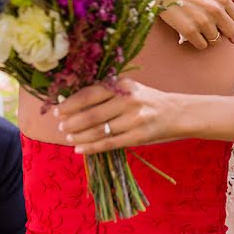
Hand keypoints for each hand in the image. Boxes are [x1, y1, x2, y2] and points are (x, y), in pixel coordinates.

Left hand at [56, 78, 177, 153]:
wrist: (177, 113)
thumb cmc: (147, 100)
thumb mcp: (129, 89)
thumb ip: (106, 93)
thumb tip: (71, 103)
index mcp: (124, 84)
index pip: (90, 94)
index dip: (71, 103)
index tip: (57, 111)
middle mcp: (129, 100)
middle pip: (92, 114)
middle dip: (72, 122)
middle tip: (60, 127)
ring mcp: (134, 119)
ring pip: (99, 130)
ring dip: (79, 135)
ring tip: (68, 137)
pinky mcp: (139, 136)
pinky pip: (109, 143)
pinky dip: (91, 147)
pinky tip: (79, 149)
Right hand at [159, 0, 233, 48]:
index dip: (232, 25)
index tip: (225, 27)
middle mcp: (215, 10)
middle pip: (231, 32)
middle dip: (225, 33)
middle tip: (216, 32)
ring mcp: (202, 22)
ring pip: (216, 41)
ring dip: (210, 38)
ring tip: (202, 31)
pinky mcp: (189, 31)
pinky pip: (202, 45)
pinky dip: (199, 42)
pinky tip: (194, 35)